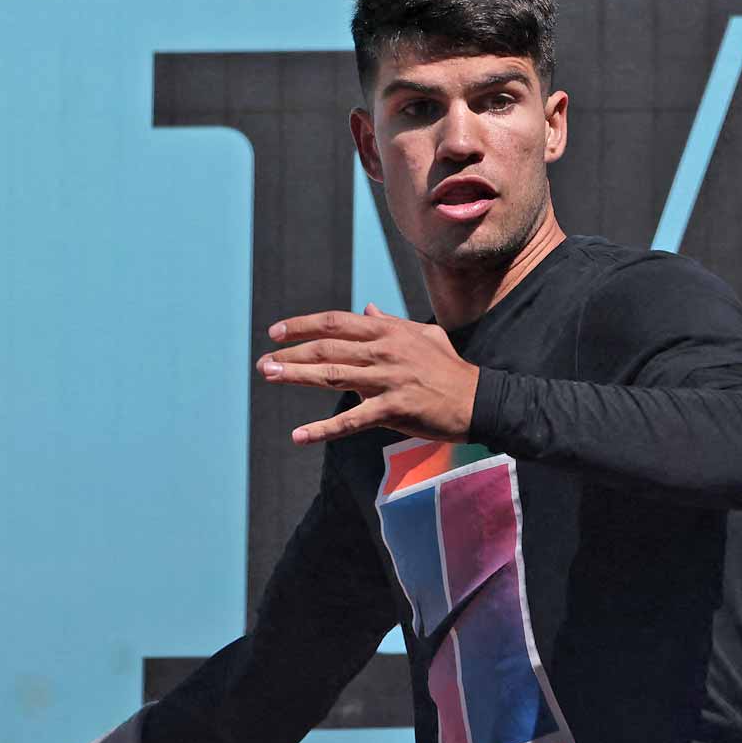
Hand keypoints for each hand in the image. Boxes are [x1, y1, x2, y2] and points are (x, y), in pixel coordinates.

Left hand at [259, 304, 479, 443]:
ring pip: (332, 375)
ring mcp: (388, 380)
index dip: (302, 325)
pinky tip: (299, 436)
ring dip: (297, 375)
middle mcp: (384, 351)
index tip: (277, 332)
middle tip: (264, 363)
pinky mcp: (394, 409)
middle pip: (327, 347)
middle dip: (291, 353)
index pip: (336, 322)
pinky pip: (351, 420)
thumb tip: (368, 307)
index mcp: (388, 331)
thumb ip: (391, 322)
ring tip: (269, 376)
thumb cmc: (449, 368)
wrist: (477, 399)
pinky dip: (322, 429)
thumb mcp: (421, 336)